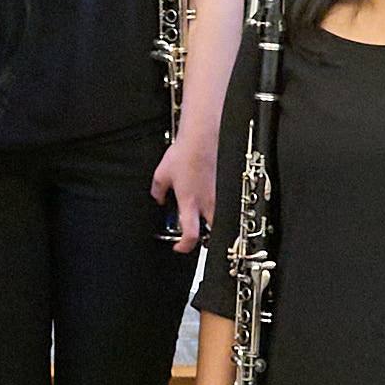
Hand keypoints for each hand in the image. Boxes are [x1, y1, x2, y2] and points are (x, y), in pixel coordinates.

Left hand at [149, 125, 219, 250]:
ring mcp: (219, 195)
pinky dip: (218, 206)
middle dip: (206, 240)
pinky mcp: (226, 187)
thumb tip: (159, 198)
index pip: (191, 235)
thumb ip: (158, 191)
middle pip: (213, 233)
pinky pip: (224, 203)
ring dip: (213, 225)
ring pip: (221, 219)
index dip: (184, 246)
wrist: (203, 138)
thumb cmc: (185, 153)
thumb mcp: (162, 174)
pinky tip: (210, 199)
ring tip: (204, 221)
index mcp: (190, 203)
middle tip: (197, 238)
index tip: (179, 247)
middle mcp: (207, 202)